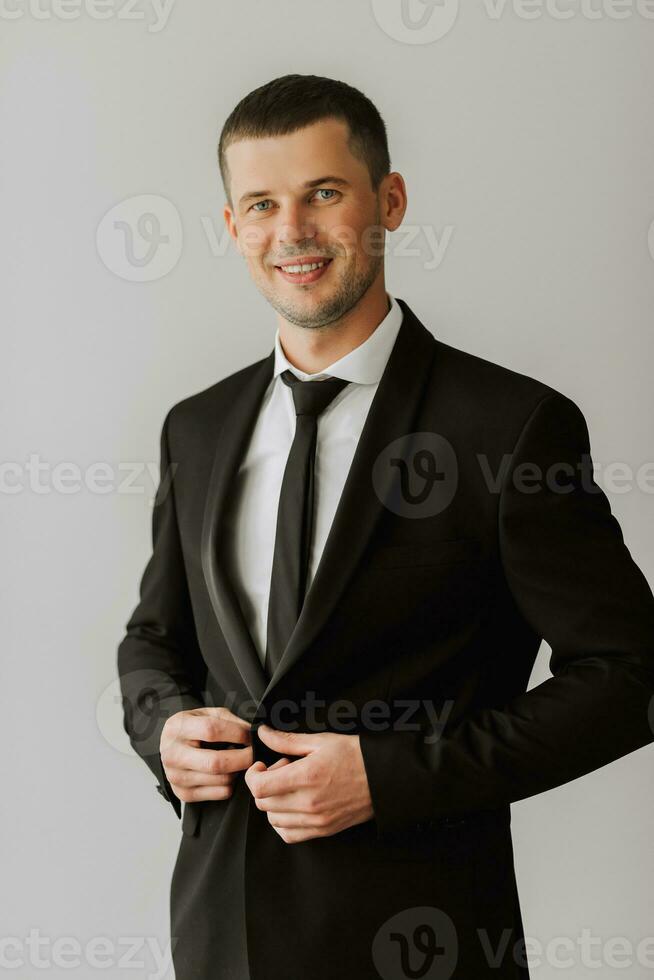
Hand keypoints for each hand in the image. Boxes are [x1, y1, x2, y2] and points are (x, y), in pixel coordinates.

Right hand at [160, 706, 252, 802]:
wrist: (171, 746)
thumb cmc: (194, 727)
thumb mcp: (208, 714)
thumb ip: (230, 720)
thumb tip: (255, 732)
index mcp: (176, 728)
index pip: (211, 731)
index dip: (237, 733)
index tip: (251, 735)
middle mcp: (172, 754)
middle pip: (216, 762)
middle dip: (243, 758)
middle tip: (255, 752)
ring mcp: (176, 777)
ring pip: (222, 780)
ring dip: (239, 770)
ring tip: (240, 760)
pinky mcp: (184, 794)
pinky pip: (221, 792)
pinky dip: (232, 783)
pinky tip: (229, 771)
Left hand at [244, 725, 373, 843]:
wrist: (384, 778)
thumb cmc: (355, 755)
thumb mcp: (321, 740)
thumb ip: (287, 740)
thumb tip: (263, 734)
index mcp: (306, 777)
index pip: (259, 787)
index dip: (253, 775)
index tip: (261, 766)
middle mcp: (309, 803)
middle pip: (263, 803)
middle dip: (264, 785)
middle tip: (282, 771)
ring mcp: (316, 820)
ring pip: (273, 820)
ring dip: (273, 803)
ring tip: (291, 787)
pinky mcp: (323, 830)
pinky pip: (288, 834)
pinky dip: (283, 822)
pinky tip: (293, 805)